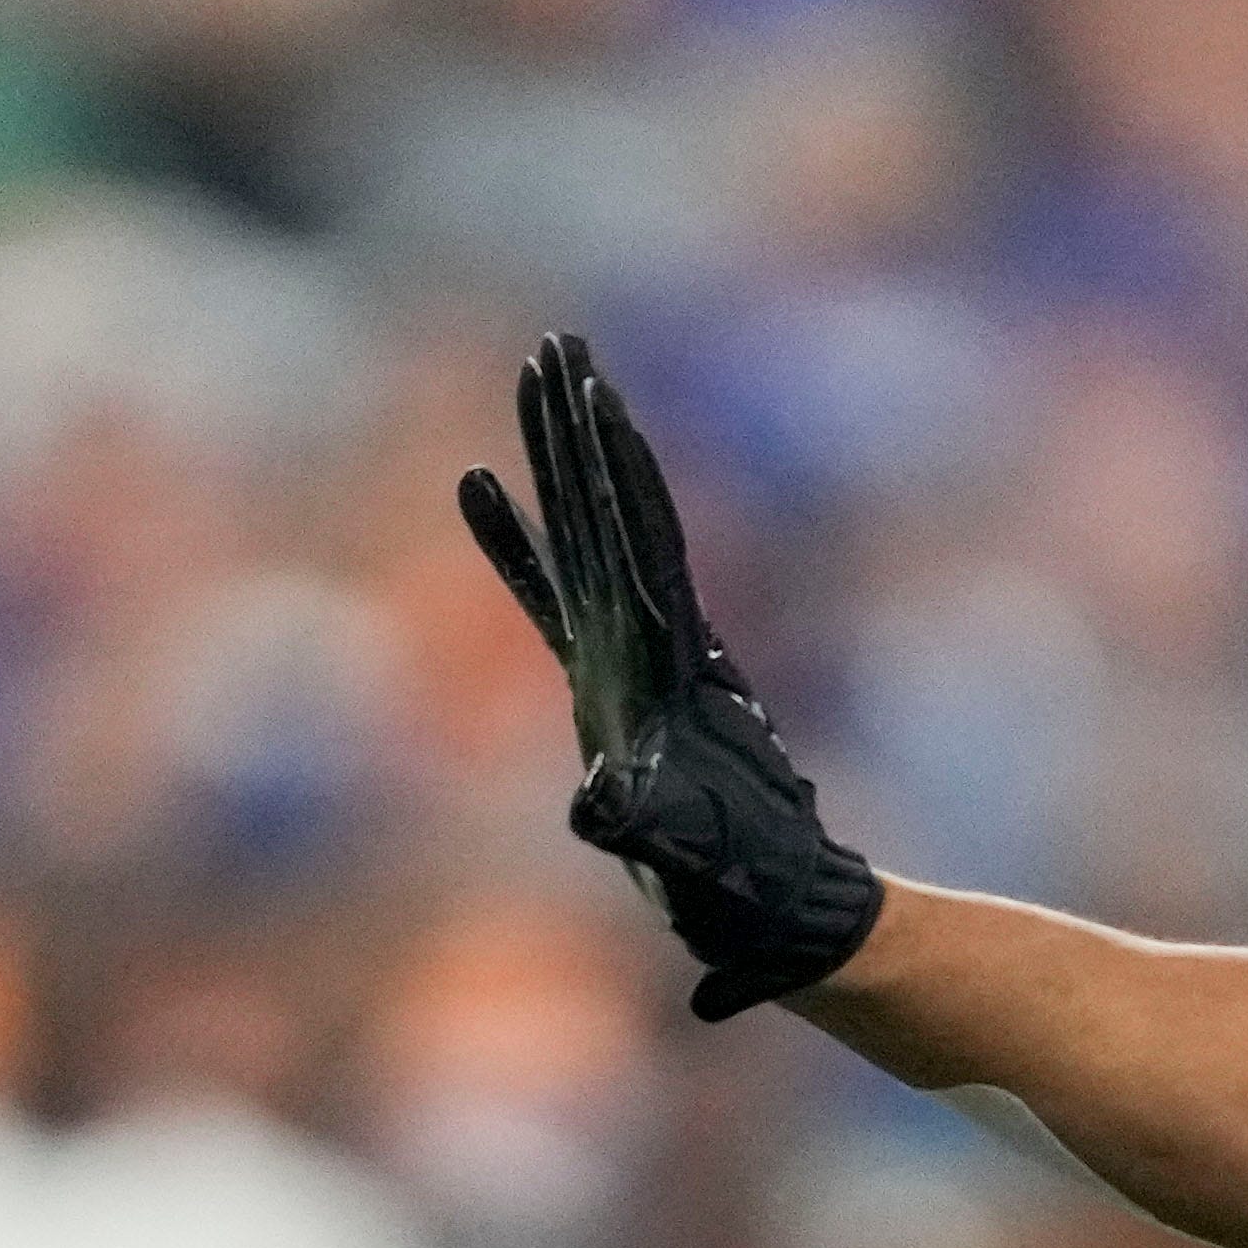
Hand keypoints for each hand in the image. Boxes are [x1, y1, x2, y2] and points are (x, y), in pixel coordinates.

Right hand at [458, 330, 885, 1019]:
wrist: (770, 905)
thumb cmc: (735, 886)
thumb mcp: (686, 856)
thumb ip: (641, 827)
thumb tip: (596, 805)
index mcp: (665, 660)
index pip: (635, 542)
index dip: (612, 471)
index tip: (591, 393)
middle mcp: (647, 638)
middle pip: (609, 510)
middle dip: (579, 429)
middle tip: (555, 342)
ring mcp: (627, 652)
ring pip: (584, 532)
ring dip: (557, 455)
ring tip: (532, 374)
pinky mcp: (607, 677)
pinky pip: (550, 588)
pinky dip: (514, 537)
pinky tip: (477, 483)